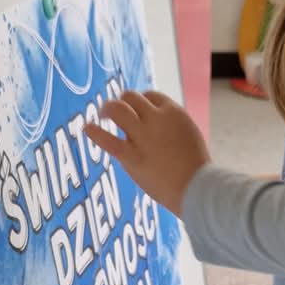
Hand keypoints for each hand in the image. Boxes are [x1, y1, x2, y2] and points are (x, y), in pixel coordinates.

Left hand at [85, 91, 209, 215]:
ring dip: (108, 108)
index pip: (151, 95)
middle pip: (132, 97)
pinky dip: (96, 133)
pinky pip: (109, 141)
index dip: (141, 102)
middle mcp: (157, 119)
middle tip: (118, 111)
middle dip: (124, 102)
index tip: (137, 112)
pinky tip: (87, 129)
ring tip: (103, 114)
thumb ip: (172, 127)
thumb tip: (158, 126)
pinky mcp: (133, 157)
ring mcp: (144, 137)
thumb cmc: (196, 168)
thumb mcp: (189, 136)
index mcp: (174, 113)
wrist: (197, 188)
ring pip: (118, 109)